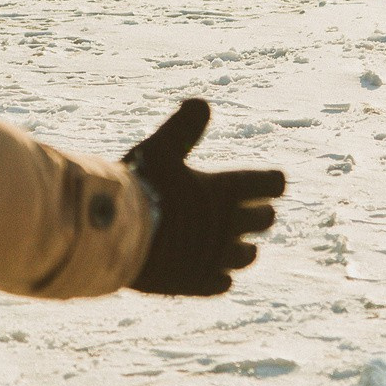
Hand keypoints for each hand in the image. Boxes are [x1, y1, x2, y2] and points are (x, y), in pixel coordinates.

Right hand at [124, 99, 284, 295]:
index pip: (271, 185)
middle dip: (259, 213)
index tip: (270, 182)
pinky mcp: (196, 283)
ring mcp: (214, 257)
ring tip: (236, 244)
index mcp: (225, 191)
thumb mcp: (160, 149)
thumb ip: (184, 128)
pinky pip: (221, 283)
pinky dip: (218, 276)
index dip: (270, 182)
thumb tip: (202, 103)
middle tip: (254, 210)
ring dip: (243, 248)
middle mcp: (228, 226)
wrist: (115, 239)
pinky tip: (211, 271)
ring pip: (246, 256)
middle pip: (264, 220)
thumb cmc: (139, 188)